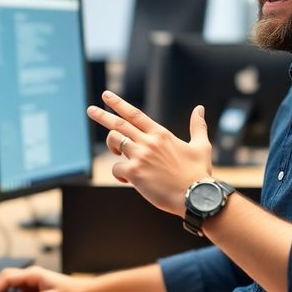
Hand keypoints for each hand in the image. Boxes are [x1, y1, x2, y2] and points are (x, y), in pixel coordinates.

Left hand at [86, 90, 212, 216]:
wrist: (197, 196)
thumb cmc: (199, 173)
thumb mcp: (201, 146)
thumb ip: (197, 126)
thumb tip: (199, 108)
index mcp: (161, 134)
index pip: (135, 114)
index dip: (118, 103)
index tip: (106, 95)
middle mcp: (148, 142)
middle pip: (119, 124)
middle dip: (102, 115)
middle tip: (90, 110)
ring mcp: (140, 157)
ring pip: (115, 142)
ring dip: (112, 147)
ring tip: (120, 154)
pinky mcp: (135, 173)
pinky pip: (116, 168)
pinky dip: (119, 174)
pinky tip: (129, 180)